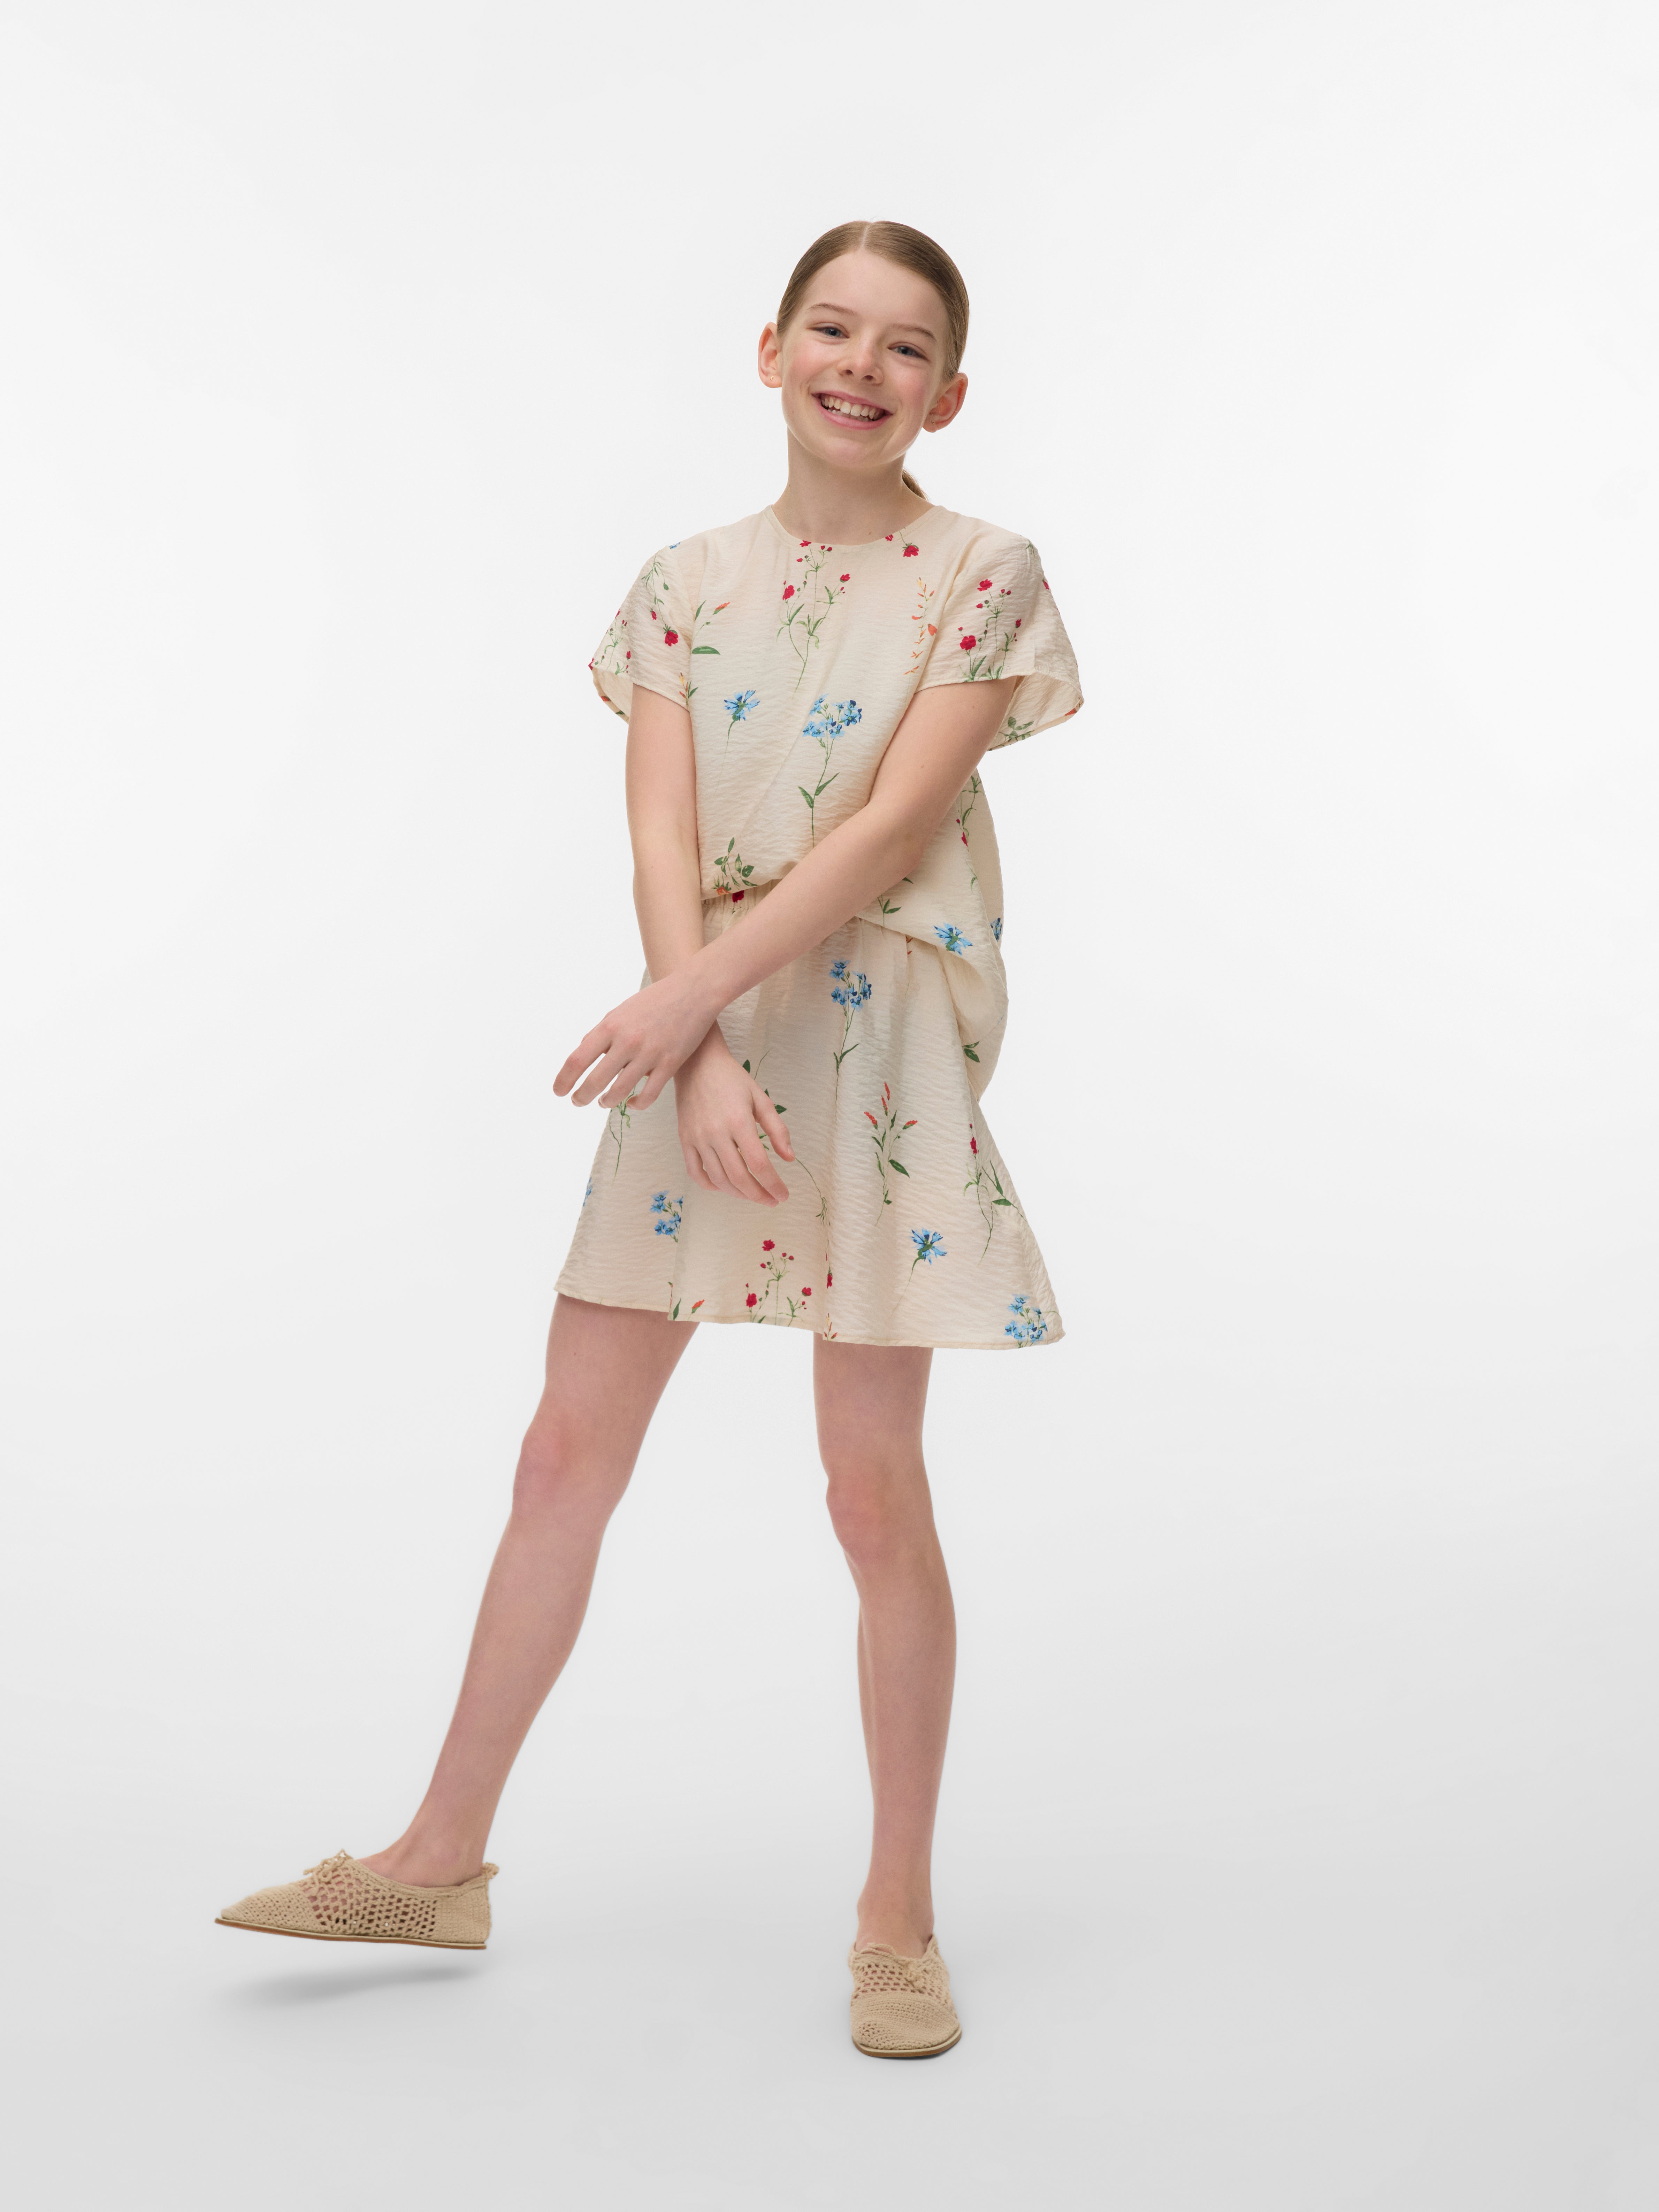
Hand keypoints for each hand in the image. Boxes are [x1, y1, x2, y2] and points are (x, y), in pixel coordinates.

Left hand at [554, 970, 717, 1110]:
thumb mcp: (620, 1011)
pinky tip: (631, 1103)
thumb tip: (582, 1053)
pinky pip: (648, 1096)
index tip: (558, 1091)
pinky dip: (636, 1104)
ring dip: (606, 1101)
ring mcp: (649, 1054)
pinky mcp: (670, 1064)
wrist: (693, 992)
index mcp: (610, 1027)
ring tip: (603, 1102)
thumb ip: (600, 1033)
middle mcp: (627, 1042)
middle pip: (595, 1081)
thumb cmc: (654, 1001)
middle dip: (581, 1097)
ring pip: (620, 1092)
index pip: (577, 1060)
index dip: (563, 1080)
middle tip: (577, 1101)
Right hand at [672, 1033, 793, 1204]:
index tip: (783, 1195)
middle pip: (739, 1177)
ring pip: (718, 1178)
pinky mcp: (685, 1139)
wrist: (698, 1063)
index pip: (759, 1164)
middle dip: (758, 1195)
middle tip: (772, 1201)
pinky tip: (725, 1187)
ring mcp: (697, 1138)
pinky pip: (695, 1171)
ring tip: (753, 1196)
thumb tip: (789, 1158)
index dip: (773, 1184)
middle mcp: (716, 1133)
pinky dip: (710, 1185)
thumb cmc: (733, 1079)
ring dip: (738, 1194)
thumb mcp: (761, 1099)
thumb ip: (777, 1129)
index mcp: (739, 1122)